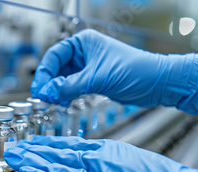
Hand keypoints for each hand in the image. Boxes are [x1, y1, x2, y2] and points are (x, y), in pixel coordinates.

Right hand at [31, 29, 197, 121]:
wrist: (158, 84)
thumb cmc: (135, 71)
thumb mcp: (97, 79)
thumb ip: (70, 86)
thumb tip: (48, 93)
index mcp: (84, 43)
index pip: (55, 55)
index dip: (45, 73)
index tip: (39, 89)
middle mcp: (84, 53)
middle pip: (56, 68)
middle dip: (49, 83)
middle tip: (43, 98)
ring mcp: (88, 67)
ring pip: (63, 79)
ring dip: (57, 91)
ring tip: (54, 102)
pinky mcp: (93, 80)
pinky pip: (72, 87)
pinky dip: (66, 95)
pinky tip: (64, 103)